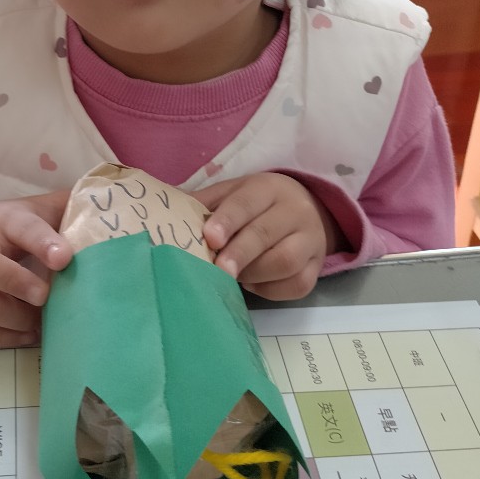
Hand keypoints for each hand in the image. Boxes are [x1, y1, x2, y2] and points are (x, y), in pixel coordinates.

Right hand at [0, 191, 71, 346]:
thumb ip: (69, 209)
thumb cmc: (11, 226)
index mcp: (6, 221)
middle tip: (45, 299)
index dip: (44, 242)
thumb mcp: (38, 210)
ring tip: (42, 324)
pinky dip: (2, 338)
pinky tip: (26, 335)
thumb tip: (110, 208)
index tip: (65, 258)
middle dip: (16, 284)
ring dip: (15, 320)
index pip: (24, 228)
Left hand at [194, 172, 339, 301]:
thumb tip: (162, 217)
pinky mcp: (317, 269)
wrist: (307, 211)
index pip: (247, 202)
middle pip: (266, 234)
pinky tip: (254, 283)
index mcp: (268, 188)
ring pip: (286, 262)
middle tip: (218, 270)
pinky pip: (297, 285)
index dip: (227, 220)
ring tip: (233, 276)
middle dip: (238, 254)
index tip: (209, 238)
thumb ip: (203, 204)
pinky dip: (271, 290)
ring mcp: (310, 241)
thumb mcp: (232, 194)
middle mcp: (295, 211)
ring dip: (254, 274)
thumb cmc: (256, 205)